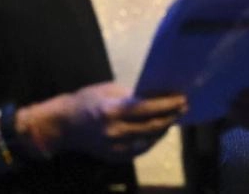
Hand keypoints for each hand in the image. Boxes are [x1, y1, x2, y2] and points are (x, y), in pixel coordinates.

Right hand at [32, 82, 185, 160]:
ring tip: (175, 117)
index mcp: (112, 111)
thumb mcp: (109, 90)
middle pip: (152, 125)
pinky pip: (141, 149)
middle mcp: (115, 132)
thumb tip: (158, 95)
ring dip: (165, 128)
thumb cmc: (87, 101)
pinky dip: (153, 139)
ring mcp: (115, 148)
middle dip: (171, 116)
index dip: (167, 104)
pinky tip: (160, 130)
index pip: (147, 108)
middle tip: (184, 107)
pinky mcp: (116, 157)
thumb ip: (133, 95)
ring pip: (150, 139)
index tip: (182, 98)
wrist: (64, 126)